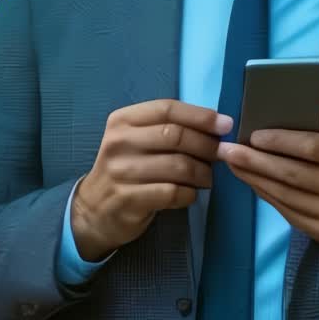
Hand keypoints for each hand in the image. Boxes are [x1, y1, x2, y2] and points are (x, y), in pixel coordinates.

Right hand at [72, 100, 232, 260]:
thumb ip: (167, 129)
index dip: (200, 115)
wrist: (93, 210)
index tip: (225, 125)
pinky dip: (190, 193)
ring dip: (202, 172)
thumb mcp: (136, 141)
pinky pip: (173, 193)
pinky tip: (190, 193)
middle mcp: (119, 142)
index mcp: (122, 120)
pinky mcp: (128, 199)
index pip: (167, 109)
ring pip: (178, 165)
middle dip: (206, 145)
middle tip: (221, 155)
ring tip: (207, 177)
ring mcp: (121, 172)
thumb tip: (216, 126)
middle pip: (175, 135)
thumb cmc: (126, 170)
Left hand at [215, 105, 318, 263]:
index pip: (310, 147)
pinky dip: (267, 197)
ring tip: (234, 164)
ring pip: (285, 194)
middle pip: (291, 172)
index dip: (278, 141)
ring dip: (254, 179)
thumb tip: (296, 108)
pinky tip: (253, 183)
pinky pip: (289, 212)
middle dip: (254, 160)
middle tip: (228, 150)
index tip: (252, 134)